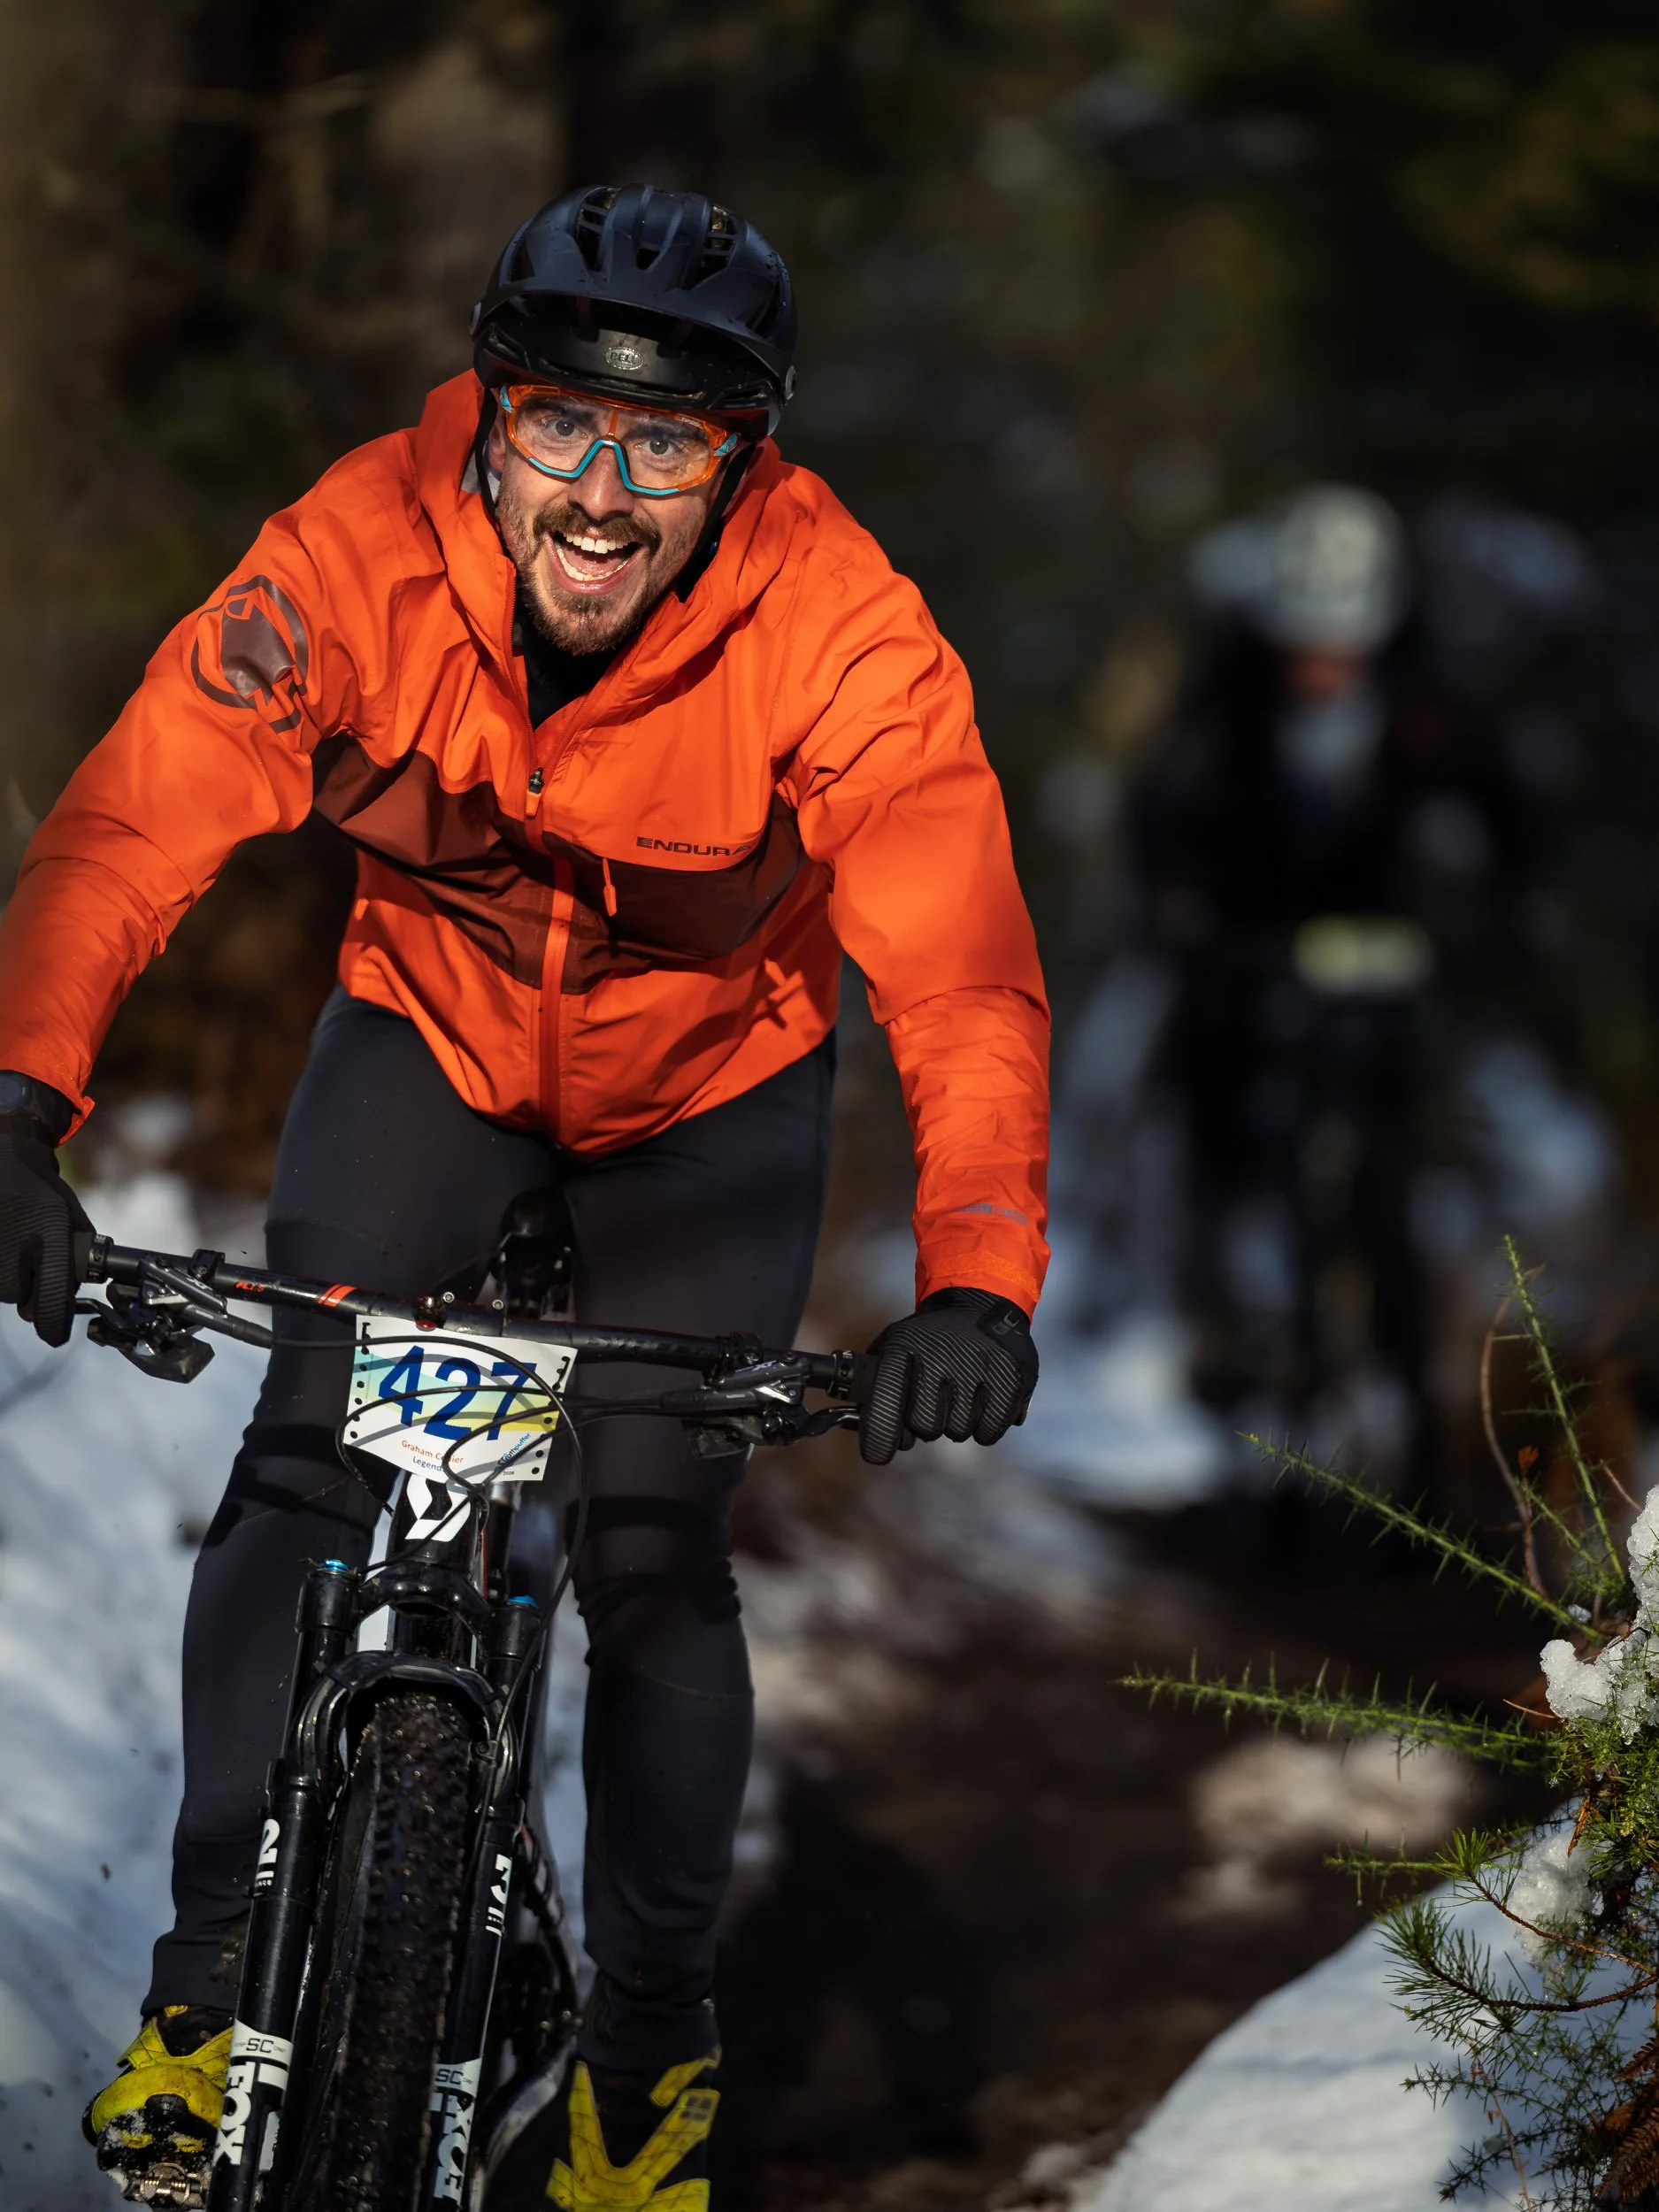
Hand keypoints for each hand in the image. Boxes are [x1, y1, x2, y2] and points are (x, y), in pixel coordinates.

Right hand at [0, 1071, 88, 1346]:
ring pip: (4, 1291)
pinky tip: (1, 1243)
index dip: (53, 1325)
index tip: (56, 1332)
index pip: (49, 1304)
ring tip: (11, 1242)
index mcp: (47, 1239)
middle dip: (32, 1288)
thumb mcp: (68, 1211)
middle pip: (25, 1299)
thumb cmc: (35, 1184)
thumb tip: (82, 1284)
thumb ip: (79, 1249)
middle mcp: (14, 1253)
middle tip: (30, 1257)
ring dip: (10, 1278)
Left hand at [859, 1285, 1037, 1465]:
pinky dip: (984, 1427)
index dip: (879, 1437)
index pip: (884, 1405)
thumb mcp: (893, 1347)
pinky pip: (989, 1431)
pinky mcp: (1010, 1376)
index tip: (880, 1453)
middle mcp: (939, 1355)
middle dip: (927, 1424)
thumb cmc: (927, 1340)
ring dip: (957, 1423)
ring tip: (961, 1394)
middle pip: (925, 1427)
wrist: (979, 1302)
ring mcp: (977, 1365)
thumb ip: (874, 1389)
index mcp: (903, 1348)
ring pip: (958, 1431)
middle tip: (935, 1402)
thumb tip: (860, 1431)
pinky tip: (982, 1401)